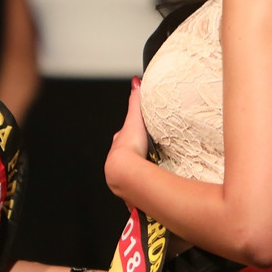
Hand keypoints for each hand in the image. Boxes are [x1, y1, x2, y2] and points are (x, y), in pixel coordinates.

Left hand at [104, 78, 147, 204]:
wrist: (124, 172)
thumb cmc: (128, 147)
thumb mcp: (134, 120)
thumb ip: (135, 102)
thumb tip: (135, 83)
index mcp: (119, 144)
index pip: (124, 138)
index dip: (132, 136)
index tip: (138, 136)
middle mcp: (119, 160)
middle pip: (128, 155)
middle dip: (136, 155)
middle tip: (147, 155)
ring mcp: (125, 175)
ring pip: (133, 172)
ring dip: (140, 171)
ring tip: (152, 172)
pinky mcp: (132, 189)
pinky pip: (139, 186)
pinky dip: (145, 185)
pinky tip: (153, 187)